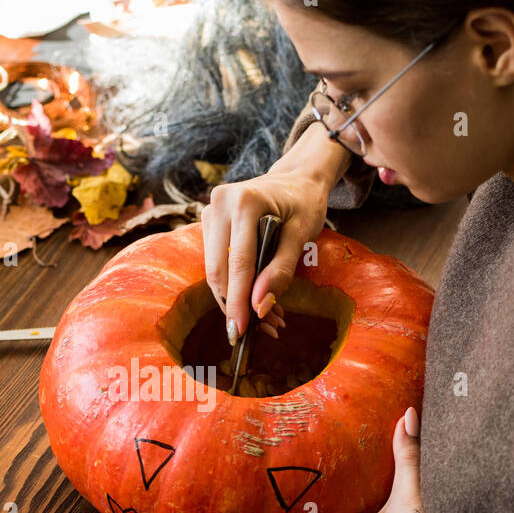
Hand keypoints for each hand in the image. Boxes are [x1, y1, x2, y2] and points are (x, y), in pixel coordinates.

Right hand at [201, 122, 348, 344]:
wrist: (296, 179)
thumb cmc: (303, 203)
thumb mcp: (302, 234)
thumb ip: (281, 270)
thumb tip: (259, 306)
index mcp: (244, 201)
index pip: (237, 263)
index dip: (238, 301)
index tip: (241, 331)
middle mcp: (219, 204)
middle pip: (219, 270)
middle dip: (236, 306)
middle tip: (260, 333)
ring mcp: (210, 212)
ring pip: (215, 271)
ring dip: (235, 300)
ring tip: (266, 321)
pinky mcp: (209, 224)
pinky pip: (217, 263)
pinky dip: (234, 286)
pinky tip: (255, 301)